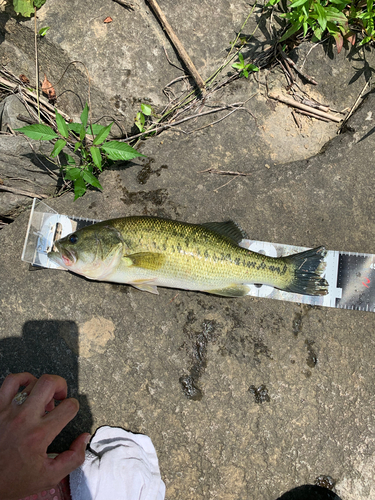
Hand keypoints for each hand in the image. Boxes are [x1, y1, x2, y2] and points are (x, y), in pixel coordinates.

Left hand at [0, 373, 89, 499]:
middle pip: (49, 383)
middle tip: (60, 397)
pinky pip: (9, 382)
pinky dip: (21, 380)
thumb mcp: (49, 476)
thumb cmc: (13, 481)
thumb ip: (73, 458)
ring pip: (30, 380)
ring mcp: (7, 411)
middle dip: (61, 386)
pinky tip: (26, 389)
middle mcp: (24, 419)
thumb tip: (84, 438)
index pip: (68, 407)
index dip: (74, 406)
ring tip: (42, 395)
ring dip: (41, 384)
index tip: (69, 412)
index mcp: (39, 435)